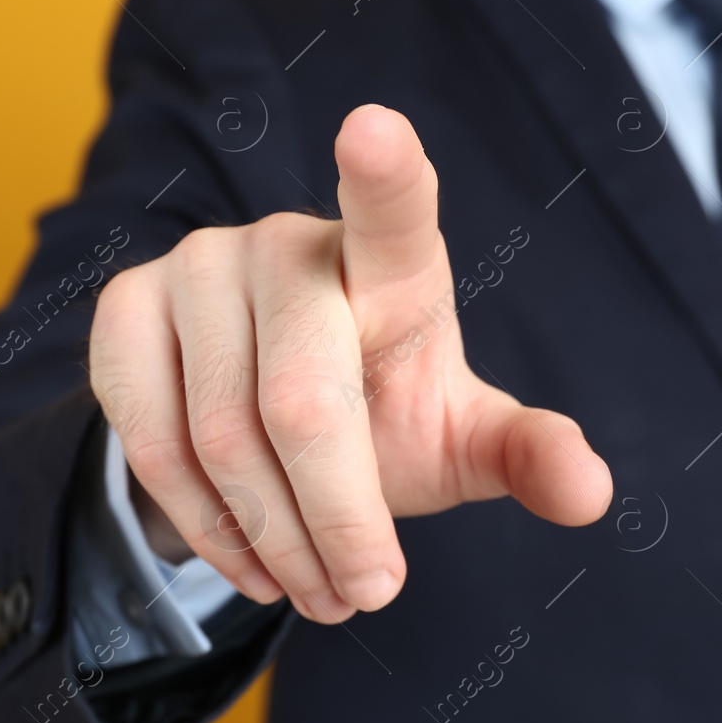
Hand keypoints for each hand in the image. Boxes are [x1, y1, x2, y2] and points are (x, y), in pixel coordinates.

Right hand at [88, 105, 612, 622]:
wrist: (271, 421)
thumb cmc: (383, 412)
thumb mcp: (459, 438)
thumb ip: (524, 454)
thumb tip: (595, 491)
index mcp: (392, 259)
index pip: (393, 207)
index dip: (384, 170)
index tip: (375, 128)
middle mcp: (289, 243)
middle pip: (303, 401)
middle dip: (339, 520)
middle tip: (367, 593)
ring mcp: (198, 266)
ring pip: (220, 438)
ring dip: (274, 543)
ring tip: (319, 591)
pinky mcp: (126, 308)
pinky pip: (150, 442)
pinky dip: (204, 527)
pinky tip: (247, 559)